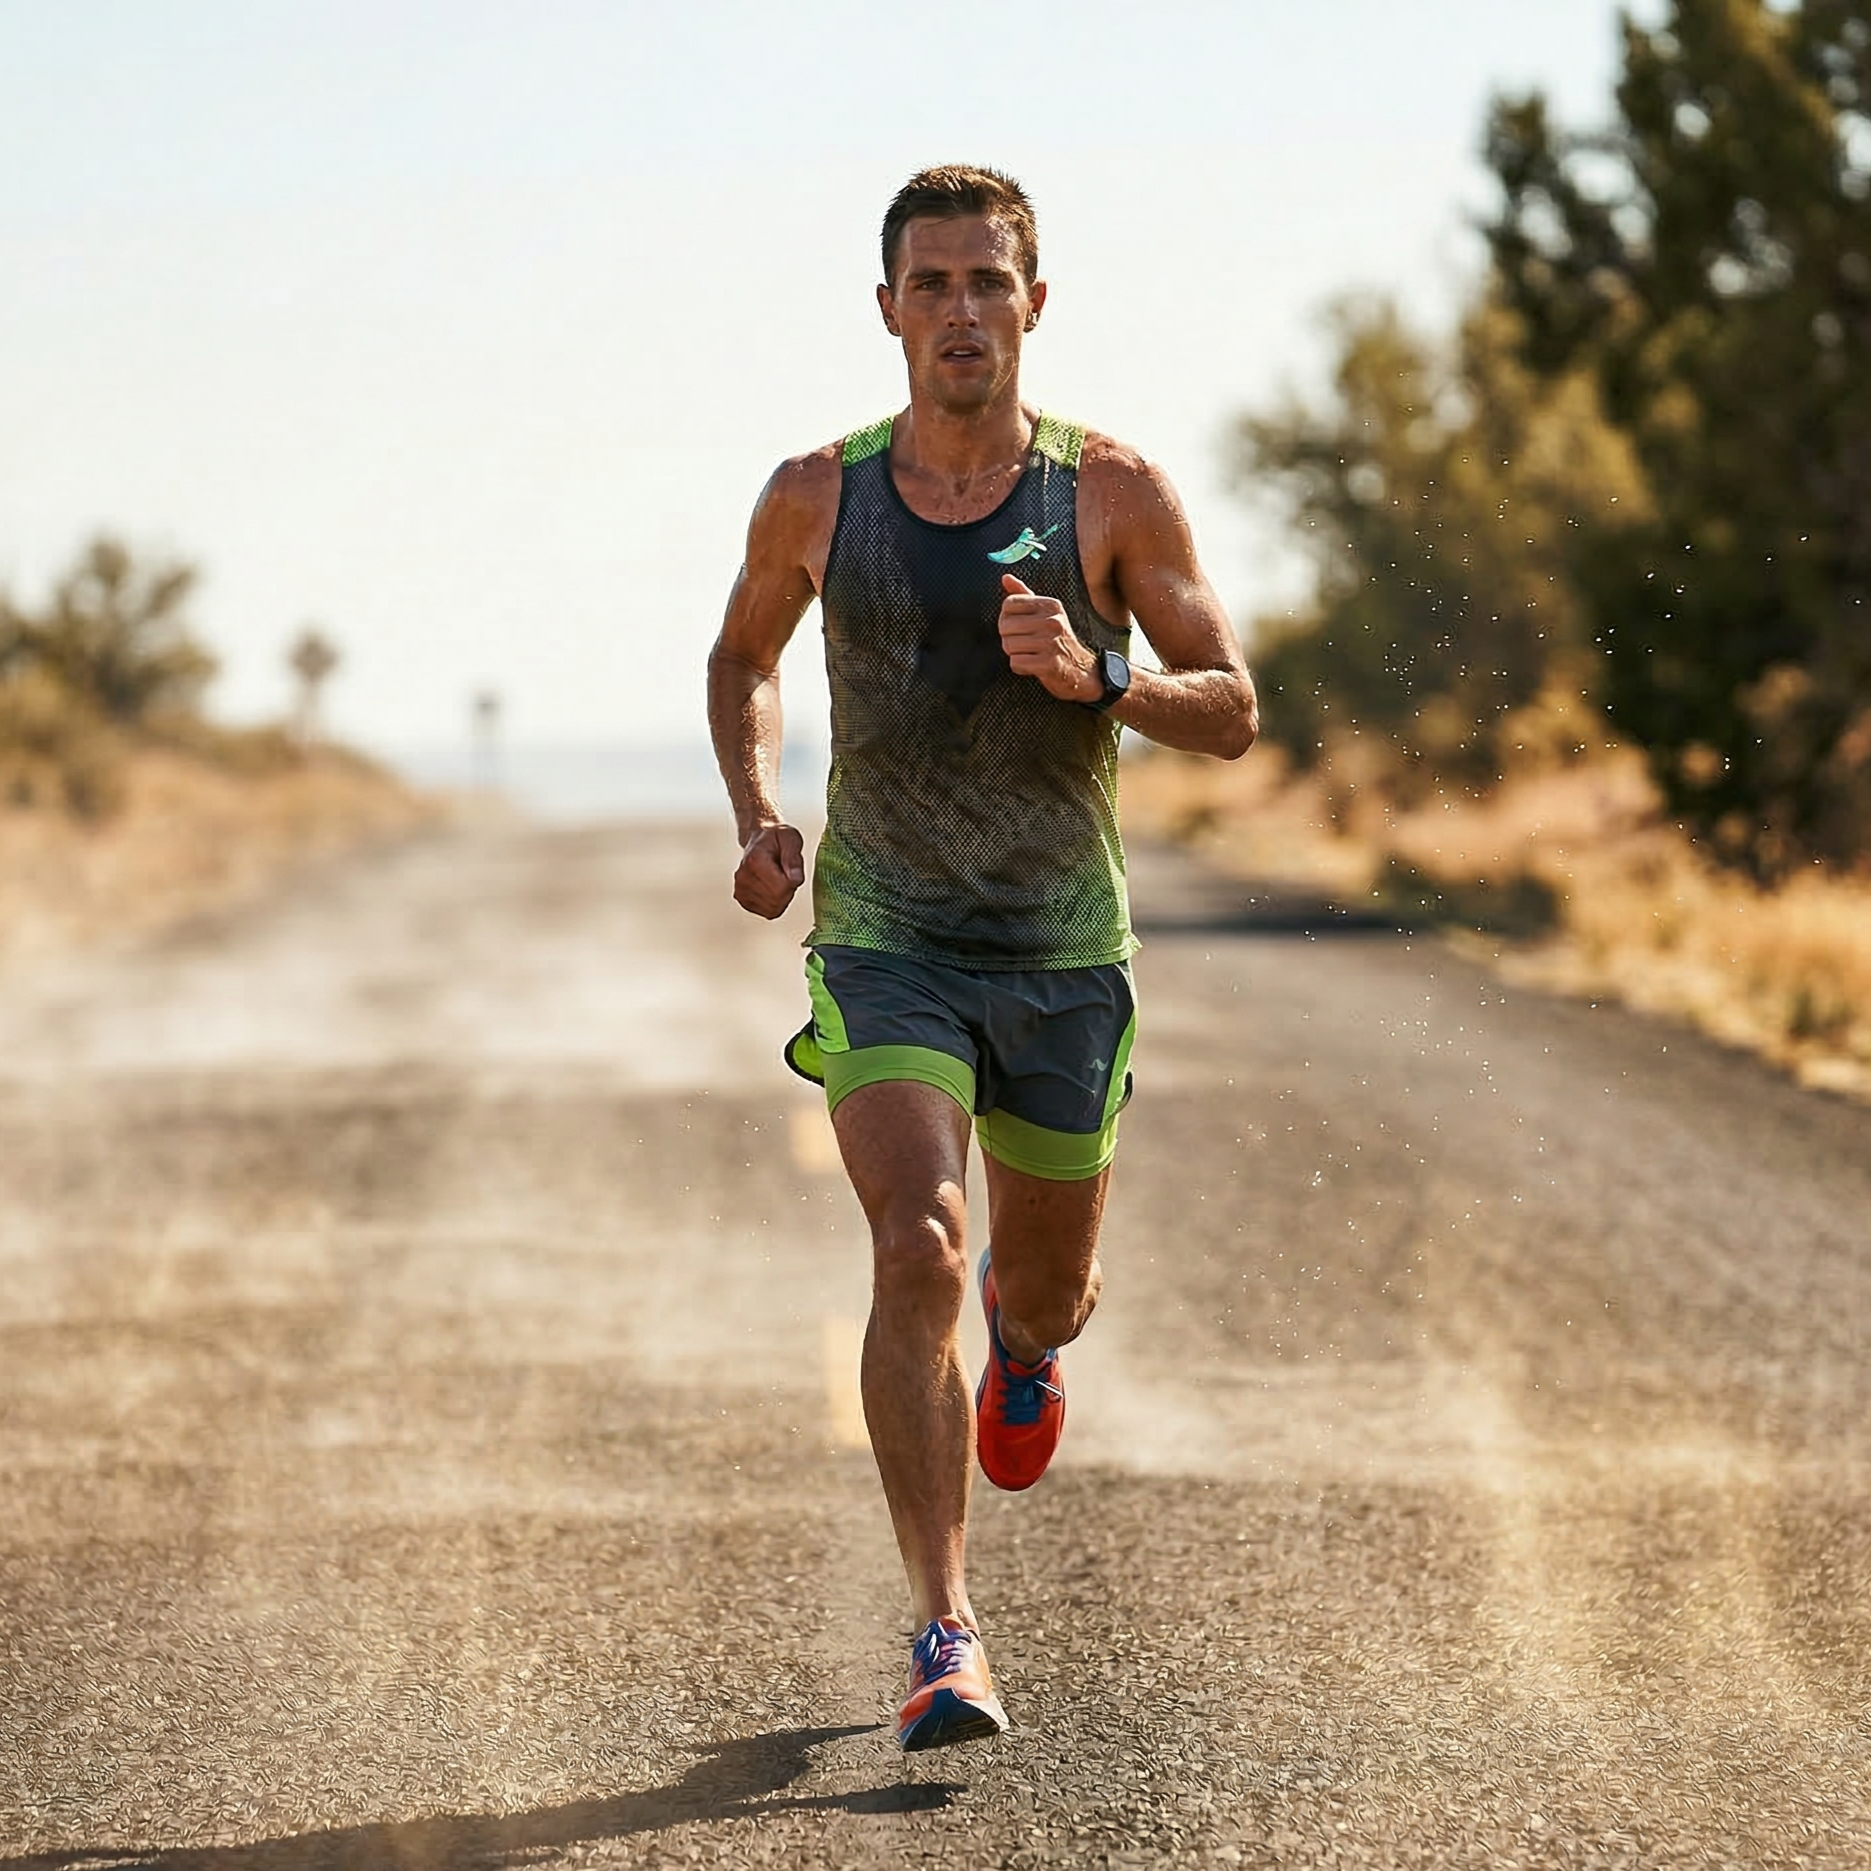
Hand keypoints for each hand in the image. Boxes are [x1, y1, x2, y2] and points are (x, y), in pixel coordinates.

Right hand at [733, 822, 805, 918]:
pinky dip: (774, 903)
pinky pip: (768, 912)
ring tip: (777, 878)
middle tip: (785, 873)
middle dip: (788, 890)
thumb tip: (795, 878)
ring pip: (773, 908)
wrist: (759, 838)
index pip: (782, 888)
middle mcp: (743, 877)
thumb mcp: (790, 838)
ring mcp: (740, 890)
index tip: (790, 868)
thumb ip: (793, 858)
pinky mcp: (742, 899)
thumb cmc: (775, 838)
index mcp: (754, 861)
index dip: (793, 881)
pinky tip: (771, 887)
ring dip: (782, 897)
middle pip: (777, 900)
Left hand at [997, 574, 1098, 702]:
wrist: (1080, 669)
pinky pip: (1016, 663)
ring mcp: (1052, 643)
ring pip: (1008, 645)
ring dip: (1014, 653)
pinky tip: (1033, 665)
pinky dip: (1020, 667)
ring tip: (1030, 654)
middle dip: (1008, 638)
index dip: (1007, 618)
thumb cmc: (1057, 639)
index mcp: (1051, 605)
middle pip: (1005, 626)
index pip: (1008, 604)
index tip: (1019, 627)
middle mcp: (1053, 621)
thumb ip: (1024, 595)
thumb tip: (1005, 577)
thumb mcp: (1046, 613)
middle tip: (1024, 644)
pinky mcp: (1049, 664)